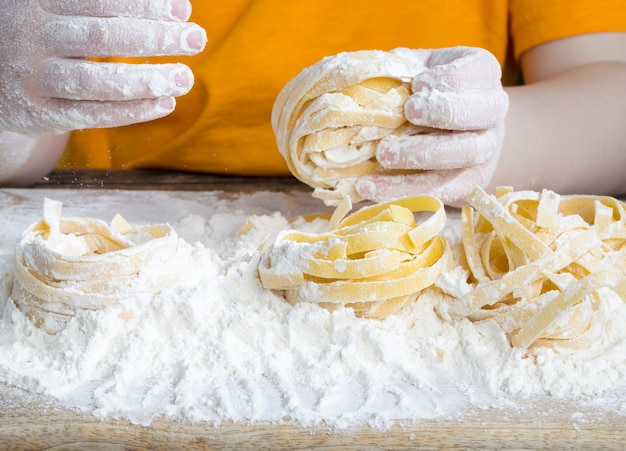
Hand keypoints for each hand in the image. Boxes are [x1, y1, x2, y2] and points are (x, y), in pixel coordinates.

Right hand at [0, 0, 206, 135]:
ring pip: (96, 80)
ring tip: (185, 77)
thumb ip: (100, 5)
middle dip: (155, 37)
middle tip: (197, 38)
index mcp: (37, 1)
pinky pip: (93, 115)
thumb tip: (174, 4)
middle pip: (101, 36)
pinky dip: (133, 111)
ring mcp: (33, 78)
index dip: (144, 5)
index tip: (183, 10)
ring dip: (148, 79)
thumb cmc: (41, 35)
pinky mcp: (40, 113)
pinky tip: (165, 103)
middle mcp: (31, 36)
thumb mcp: (56, 10)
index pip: (98, 1)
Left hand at [356, 46, 508, 204]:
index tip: (417, 85)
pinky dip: (410, 190)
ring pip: (467, 153)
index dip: (448, 79)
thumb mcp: (415, 69)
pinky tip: (376, 187)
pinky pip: (448, 189)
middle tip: (407, 113)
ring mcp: (488, 148)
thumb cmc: (424, 92)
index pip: (478, 71)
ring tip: (383, 156)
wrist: (452, 130)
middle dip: (443, 112)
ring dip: (423, 155)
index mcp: (482, 73)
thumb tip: (366, 72)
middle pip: (480, 113)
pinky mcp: (472, 181)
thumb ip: (398, 68)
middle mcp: (494, 109)